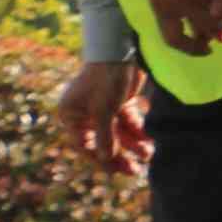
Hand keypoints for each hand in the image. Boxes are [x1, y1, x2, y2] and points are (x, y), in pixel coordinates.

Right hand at [51, 55, 148, 176]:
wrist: (121, 50)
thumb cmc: (105, 79)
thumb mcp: (104, 111)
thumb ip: (105, 137)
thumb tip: (105, 160)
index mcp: (71, 115)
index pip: (85, 145)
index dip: (100, 160)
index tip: (116, 171)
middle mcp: (84, 113)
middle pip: (102, 141)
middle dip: (120, 155)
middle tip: (135, 171)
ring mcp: (102, 108)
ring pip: (118, 133)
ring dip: (132, 145)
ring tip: (148, 155)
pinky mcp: (119, 102)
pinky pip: (128, 122)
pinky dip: (138, 131)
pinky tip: (150, 142)